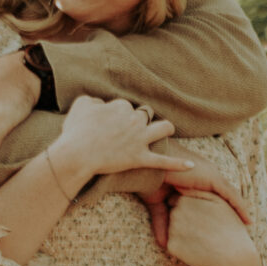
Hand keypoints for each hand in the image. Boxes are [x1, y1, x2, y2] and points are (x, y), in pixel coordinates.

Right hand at [53, 95, 191, 188]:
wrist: (77, 155)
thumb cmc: (75, 132)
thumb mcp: (81, 106)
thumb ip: (92, 100)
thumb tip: (99, 104)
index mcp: (121, 106)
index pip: (126, 106)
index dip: (118, 115)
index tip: (109, 124)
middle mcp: (134, 120)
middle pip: (145, 115)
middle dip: (139, 121)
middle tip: (126, 132)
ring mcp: (139, 140)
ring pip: (163, 128)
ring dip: (165, 128)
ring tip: (163, 131)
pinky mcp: (140, 158)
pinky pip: (164, 161)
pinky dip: (179, 164)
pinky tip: (191, 165)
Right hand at [104, 155, 252, 217]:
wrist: (148, 163)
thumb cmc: (150, 178)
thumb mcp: (158, 205)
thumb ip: (162, 222)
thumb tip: (164, 245)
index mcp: (192, 182)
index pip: (210, 200)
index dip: (217, 213)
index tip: (223, 228)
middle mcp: (204, 179)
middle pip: (222, 199)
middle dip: (231, 214)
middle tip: (240, 230)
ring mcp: (209, 177)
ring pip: (230, 197)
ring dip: (239, 212)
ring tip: (248, 227)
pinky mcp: (212, 178)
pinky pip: (231, 195)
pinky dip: (240, 207)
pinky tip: (248, 220)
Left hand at [155, 189, 261, 265]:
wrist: (233, 255)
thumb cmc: (228, 226)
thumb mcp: (217, 201)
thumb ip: (198, 192)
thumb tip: (180, 189)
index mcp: (185, 200)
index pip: (179, 200)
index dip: (192, 208)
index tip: (205, 216)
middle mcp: (175, 213)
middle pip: (175, 214)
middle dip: (185, 220)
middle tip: (204, 229)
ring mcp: (172, 230)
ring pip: (172, 229)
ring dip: (183, 233)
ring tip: (202, 239)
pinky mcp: (171, 246)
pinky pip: (172, 243)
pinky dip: (182, 246)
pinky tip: (197, 248)